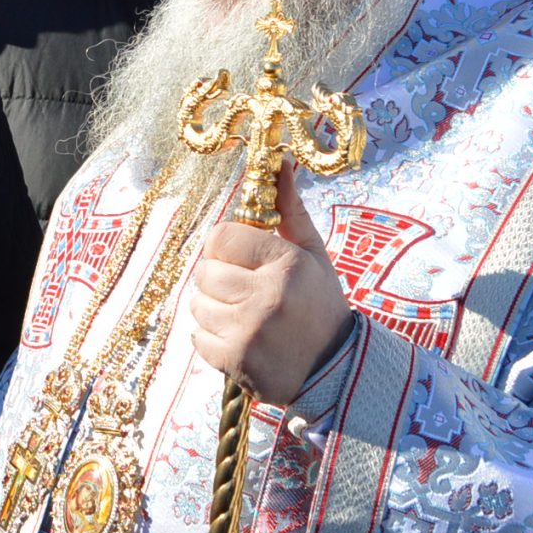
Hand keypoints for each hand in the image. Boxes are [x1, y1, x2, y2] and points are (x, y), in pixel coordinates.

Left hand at [187, 164, 354, 406]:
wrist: (336, 369)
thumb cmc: (320, 305)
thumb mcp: (314, 255)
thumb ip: (291, 211)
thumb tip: (281, 164)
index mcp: (286, 263)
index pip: (221, 237)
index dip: (228, 249)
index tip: (244, 261)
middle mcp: (266, 295)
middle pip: (205, 272)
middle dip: (220, 280)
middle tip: (247, 292)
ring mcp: (248, 330)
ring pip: (198, 304)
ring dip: (215, 310)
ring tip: (247, 317)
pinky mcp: (234, 360)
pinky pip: (197, 336)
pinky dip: (212, 338)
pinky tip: (242, 339)